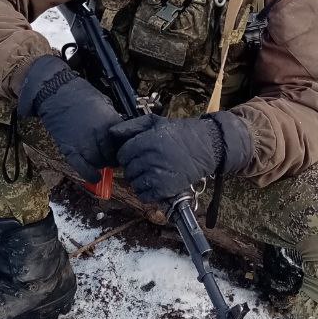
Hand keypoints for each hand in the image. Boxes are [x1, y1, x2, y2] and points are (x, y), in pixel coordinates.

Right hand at [17, 54, 121, 183]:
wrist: (55, 92)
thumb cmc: (80, 94)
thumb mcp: (103, 102)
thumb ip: (112, 119)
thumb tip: (119, 132)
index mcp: (109, 121)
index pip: (122, 143)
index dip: (123, 148)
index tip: (122, 149)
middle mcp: (98, 134)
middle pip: (111, 156)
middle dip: (112, 158)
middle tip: (112, 157)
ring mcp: (83, 143)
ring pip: (98, 163)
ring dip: (102, 164)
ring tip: (102, 161)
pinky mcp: (69, 149)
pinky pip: (82, 168)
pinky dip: (90, 175)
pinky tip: (95, 177)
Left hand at [110, 111, 252, 205]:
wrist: (206, 146)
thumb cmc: (179, 133)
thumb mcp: (156, 122)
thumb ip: (132, 126)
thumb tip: (111, 132)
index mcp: (146, 141)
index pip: (122, 154)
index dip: (127, 155)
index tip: (135, 155)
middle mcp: (151, 158)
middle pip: (128, 170)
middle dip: (134, 167)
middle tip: (146, 164)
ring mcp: (158, 175)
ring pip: (135, 183)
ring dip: (140, 181)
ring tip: (152, 174)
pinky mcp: (166, 189)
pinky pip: (145, 196)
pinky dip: (147, 193)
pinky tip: (155, 185)